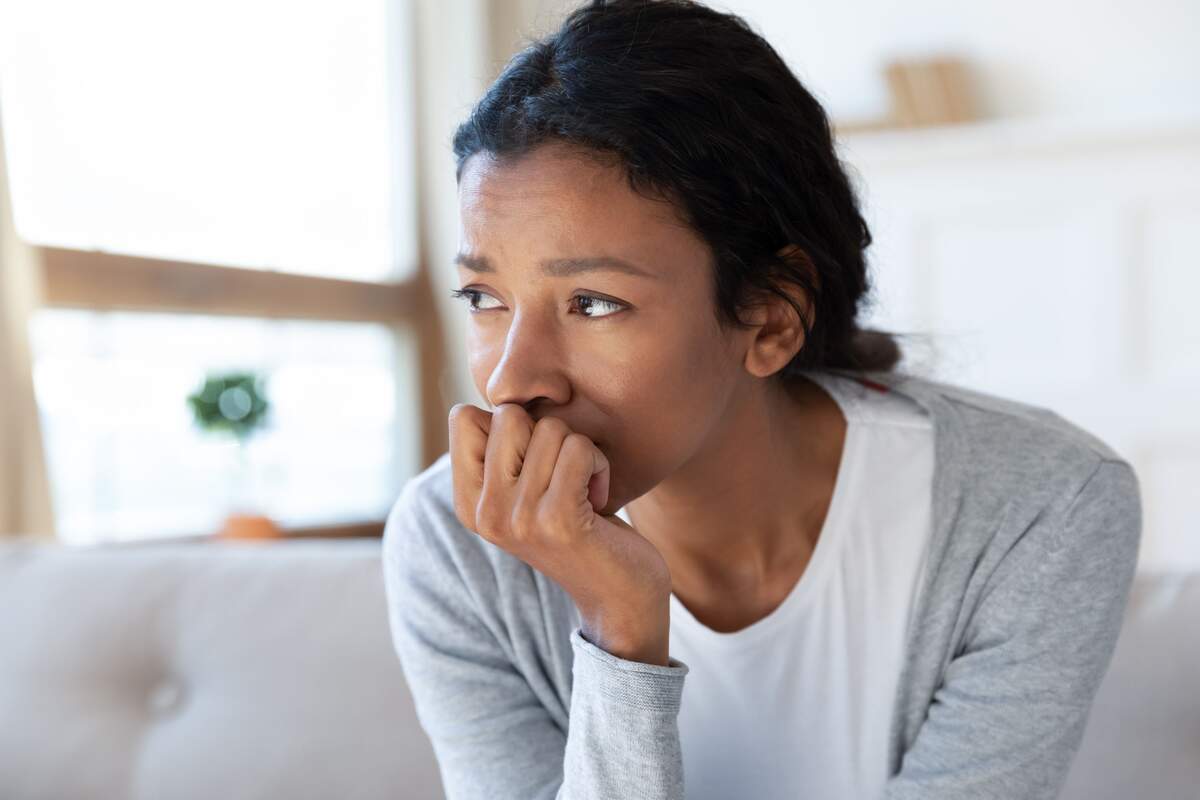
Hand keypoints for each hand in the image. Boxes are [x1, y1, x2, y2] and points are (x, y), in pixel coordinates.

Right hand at [448, 402, 671, 665]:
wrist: (619, 597)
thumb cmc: (579, 530)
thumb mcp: (525, 493)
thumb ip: (504, 453)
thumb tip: (498, 398)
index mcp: (469, 502)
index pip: (463, 417)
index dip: (509, 423)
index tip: (532, 459)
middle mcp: (485, 512)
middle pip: (508, 415)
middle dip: (548, 432)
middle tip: (563, 473)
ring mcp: (519, 518)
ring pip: (551, 429)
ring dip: (582, 451)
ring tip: (584, 490)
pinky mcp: (558, 520)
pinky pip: (579, 449)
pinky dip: (599, 465)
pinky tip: (599, 498)